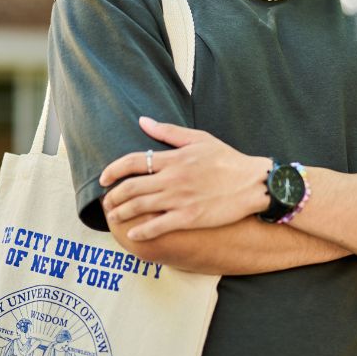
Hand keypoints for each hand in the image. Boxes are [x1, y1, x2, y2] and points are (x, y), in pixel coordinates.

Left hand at [99, 117, 268, 240]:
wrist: (253, 183)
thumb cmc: (228, 160)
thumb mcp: (199, 139)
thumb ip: (168, 132)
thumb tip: (143, 121)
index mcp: (173, 158)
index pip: (132, 161)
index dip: (112, 170)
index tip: (103, 178)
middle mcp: (172, 178)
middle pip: (130, 187)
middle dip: (112, 196)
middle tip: (106, 203)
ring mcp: (179, 199)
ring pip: (139, 206)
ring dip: (121, 213)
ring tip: (114, 218)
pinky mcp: (189, 218)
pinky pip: (157, 226)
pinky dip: (141, 231)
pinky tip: (133, 234)